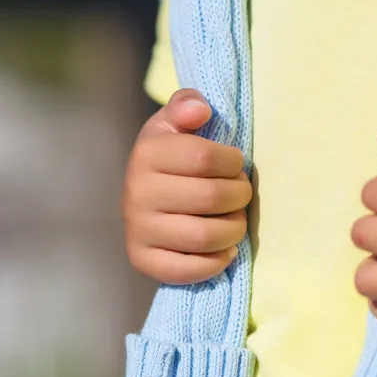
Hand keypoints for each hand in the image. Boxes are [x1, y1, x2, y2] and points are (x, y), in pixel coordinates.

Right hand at [123, 90, 251, 284]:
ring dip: (234, 229)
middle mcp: (135, 192)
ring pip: (205, 236)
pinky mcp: (142, 260)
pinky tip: (223, 249)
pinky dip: (216, 262)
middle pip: (210, 197)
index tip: (235, 163)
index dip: (232, 161)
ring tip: (235, 220)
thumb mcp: (176, 124)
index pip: (204, 157)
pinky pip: (189, 270)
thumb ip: (187, 106)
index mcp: (147, 153)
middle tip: (240, 193)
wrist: (146, 197)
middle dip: (239, 195)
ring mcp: (137, 229)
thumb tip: (199, 110)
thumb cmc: (173, 157)